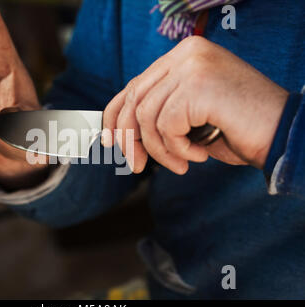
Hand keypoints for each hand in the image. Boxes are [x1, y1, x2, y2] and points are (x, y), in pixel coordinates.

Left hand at [103, 36, 287, 174]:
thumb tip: (118, 132)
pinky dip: (177, 149)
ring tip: (182, 162)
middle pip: (134, 100)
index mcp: (182, 57)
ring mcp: (193, 66)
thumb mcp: (189, 116)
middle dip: (130, 139)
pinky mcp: (199, 85)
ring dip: (160, 150)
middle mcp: (186, 54)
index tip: (110, 141)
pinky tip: (200, 154)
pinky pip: (166, 126)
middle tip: (137, 166)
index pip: (134, 85)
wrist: (283, 133)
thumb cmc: (237, 128)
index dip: (114, 116)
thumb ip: (159, 111)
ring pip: (147, 116)